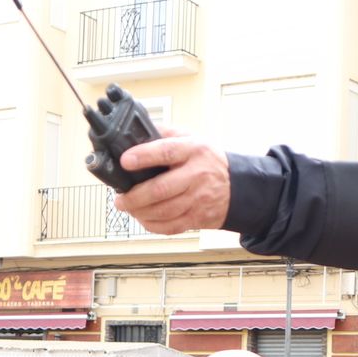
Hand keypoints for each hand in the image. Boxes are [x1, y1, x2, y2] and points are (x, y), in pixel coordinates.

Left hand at [114, 132, 230, 235]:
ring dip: (140, 212)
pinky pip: (171, 226)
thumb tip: (138, 130)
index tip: (125, 161)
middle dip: (135, 196)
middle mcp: (197, 175)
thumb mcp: (193, 138)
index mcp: (194, 150)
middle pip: (161, 189)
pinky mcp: (198, 218)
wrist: (237, 186)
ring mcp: (198, 199)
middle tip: (120, 198)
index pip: (167, 151)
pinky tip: (143, 218)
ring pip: (164, 211)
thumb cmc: (208, 161)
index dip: (144, 156)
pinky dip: (152, 225)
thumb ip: (167, 133)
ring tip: (127, 207)